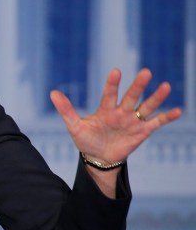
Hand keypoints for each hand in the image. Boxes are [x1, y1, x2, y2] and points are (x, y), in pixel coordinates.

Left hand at [50, 68, 181, 164]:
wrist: (99, 158)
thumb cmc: (86, 140)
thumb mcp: (74, 126)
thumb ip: (66, 110)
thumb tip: (52, 93)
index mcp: (105, 109)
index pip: (109, 94)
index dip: (112, 84)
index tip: (116, 71)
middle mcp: (121, 112)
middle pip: (131, 97)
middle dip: (138, 86)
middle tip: (145, 72)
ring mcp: (132, 121)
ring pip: (146, 107)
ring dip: (156, 98)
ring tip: (165, 86)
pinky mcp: (142, 132)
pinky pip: (156, 123)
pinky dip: (166, 117)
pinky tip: (177, 110)